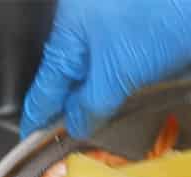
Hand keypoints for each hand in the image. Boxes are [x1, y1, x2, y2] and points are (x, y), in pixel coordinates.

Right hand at [20, 0, 190, 138]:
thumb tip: (74, 125)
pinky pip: (110, 64)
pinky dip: (111, 86)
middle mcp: (81, 26)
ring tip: (93, 125)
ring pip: (89, 72)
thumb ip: (91, 105)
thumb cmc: (159, 21)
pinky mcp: (131, 29)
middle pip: (65, 79)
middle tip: (66, 140)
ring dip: (92, 100)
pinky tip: (118, 99)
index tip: (31, 139)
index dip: (37, 118)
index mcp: (68, 33)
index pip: (44, 87)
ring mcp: (105, 25)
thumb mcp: (118, 74)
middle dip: (66, 109)